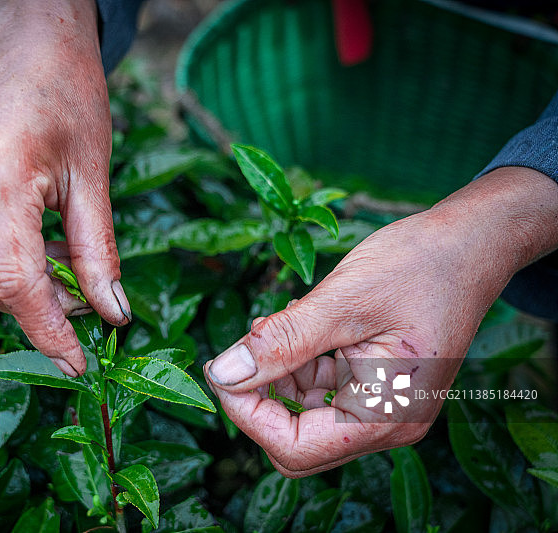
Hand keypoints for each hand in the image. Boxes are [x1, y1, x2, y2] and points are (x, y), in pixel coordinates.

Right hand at [0, 0, 129, 375]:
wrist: (30, 47)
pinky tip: (38, 243)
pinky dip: (5, 262)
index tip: (77, 364)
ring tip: (65, 264)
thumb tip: (113, 316)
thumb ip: (100, 253)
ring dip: (21, 288)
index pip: (14, 282)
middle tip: (82, 300)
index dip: (47, 331)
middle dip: (34, 310)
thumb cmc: (72, 99)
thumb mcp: (96, 177)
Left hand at [204, 167, 557, 476]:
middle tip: (245, 351)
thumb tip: (223, 374)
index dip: (247, 414)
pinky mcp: (379, 388)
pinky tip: (296, 328)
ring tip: (276, 326)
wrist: (469, 244)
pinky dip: (300, 368)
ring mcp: (386, 409)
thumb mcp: (341, 301)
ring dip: (279, 379)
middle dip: (261, 401)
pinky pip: (324, 396)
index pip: (294, 447)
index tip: (222, 369)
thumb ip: (282, 342)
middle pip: (298, 443)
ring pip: (306, 418)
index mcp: (386, 414)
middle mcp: (389, 424)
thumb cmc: (418, 266)